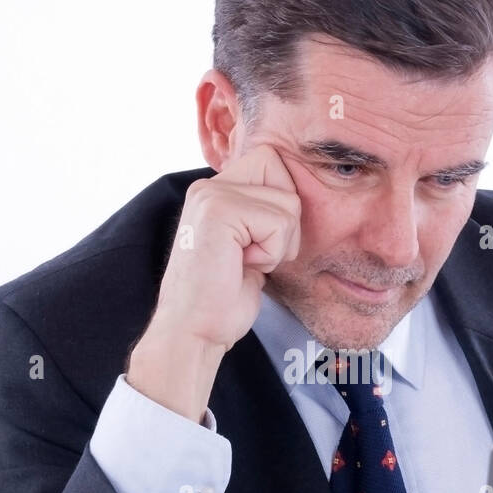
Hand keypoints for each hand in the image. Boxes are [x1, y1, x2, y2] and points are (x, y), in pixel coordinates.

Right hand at [126, 145, 301, 420]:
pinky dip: (272, 252)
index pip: (272, 161)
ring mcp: (211, 196)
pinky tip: (244, 266)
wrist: (194, 331)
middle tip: (258, 251)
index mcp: (215, 191)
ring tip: (248, 261)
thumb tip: (297, 198)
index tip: (259, 242)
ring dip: (279, 242)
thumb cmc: (222, 299)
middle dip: (286, 217)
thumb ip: (263, 214)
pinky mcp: (219, 211)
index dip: (281, 203)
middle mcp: (209, 186)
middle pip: (279, 166)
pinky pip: (278, 222)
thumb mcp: (249, 246)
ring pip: (287, 201)